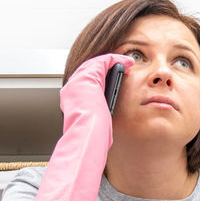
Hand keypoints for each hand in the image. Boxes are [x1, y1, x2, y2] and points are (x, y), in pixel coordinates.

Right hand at [32, 53, 134, 200]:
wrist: (87, 138)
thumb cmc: (90, 140)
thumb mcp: (94, 129)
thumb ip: (98, 121)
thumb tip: (104, 126)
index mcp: (72, 101)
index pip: (86, 84)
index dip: (101, 79)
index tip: (114, 80)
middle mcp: (72, 89)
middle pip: (90, 71)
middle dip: (106, 67)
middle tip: (121, 66)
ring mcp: (78, 82)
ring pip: (97, 64)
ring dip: (113, 62)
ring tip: (126, 63)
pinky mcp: (89, 77)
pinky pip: (104, 62)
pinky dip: (116, 60)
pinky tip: (127, 62)